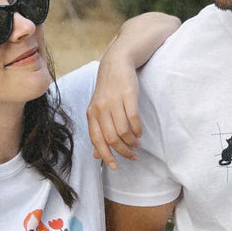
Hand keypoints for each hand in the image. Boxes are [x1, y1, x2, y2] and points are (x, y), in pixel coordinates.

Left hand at [87, 45, 141, 168]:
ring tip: (137, 144)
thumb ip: (97, 131)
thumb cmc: (108, 90)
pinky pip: (133, 119)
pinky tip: (140, 133)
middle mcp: (100, 109)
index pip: (96, 140)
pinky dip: (138, 130)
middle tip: (133, 156)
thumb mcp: (98, 109)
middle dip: (123, 152)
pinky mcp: (128, 96)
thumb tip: (96, 155)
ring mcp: (114, 102)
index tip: (115, 167)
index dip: (106, 156)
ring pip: (123, 131)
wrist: (116, 63)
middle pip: (111, 138)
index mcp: (91, 114)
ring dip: (132, 142)